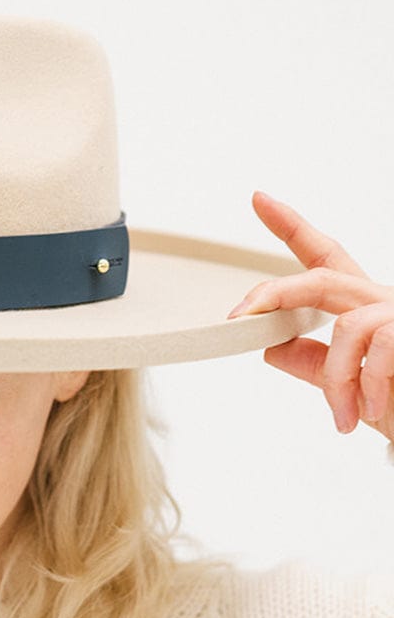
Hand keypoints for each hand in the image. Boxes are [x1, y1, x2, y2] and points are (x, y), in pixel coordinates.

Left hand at [227, 191, 393, 442]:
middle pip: (320, 279)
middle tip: (238, 315)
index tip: (259, 200)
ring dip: (337, 379)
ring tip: (343, 416)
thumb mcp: (348, 390)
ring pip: (346, 328)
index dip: (292, 228)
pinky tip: (367, 412)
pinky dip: (363, 386)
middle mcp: (383, 302)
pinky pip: (375, 349)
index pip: (324, 259)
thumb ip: (315, 366)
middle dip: (275, 294)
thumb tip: (273, 349)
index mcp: (363, 310)